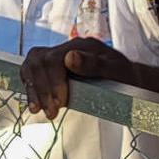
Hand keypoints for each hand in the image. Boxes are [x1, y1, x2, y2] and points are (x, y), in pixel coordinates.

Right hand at [20, 38, 140, 119]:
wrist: (127, 80)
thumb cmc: (124, 76)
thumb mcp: (116, 71)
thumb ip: (94, 64)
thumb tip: (69, 57)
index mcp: (82, 46)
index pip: (54, 58)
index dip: (53, 82)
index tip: (59, 103)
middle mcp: (68, 48)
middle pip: (39, 60)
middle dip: (41, 88)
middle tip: (50, 112)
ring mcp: (59, 56)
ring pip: (32, 64)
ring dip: (33, 88)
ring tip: (38, 110)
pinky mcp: (54, 68)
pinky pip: (32, 71)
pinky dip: (30, 86)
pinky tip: (35, 101)